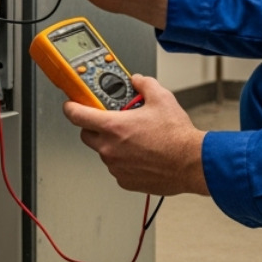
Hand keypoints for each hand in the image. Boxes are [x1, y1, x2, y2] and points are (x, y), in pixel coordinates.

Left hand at [62, 75, 208, 196]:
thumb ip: (145, 85)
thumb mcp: (162, 99)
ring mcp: (116, 166)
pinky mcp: (125, 180)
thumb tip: (138, 81)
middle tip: (112, 121)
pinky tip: (141, 155)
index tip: (71, 105)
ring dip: (112, 145)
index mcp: (113, 126)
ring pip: (104, 152)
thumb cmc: (176, 136)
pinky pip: (117, 168)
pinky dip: (124, 161)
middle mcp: (109, 148)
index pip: (76, 115)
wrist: (191, 163)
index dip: (71, 107)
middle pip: (86, 135)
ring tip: (135, 139)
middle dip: (95, 127)